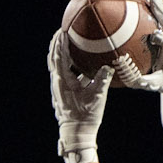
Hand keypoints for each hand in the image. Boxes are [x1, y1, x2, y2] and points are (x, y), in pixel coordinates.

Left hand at [47, 29, 113, 162]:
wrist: (75, 133)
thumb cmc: (85, 116)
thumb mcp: (97, 96)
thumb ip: (102, 79)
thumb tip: (109, 66)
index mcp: (62, 79)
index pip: (59, 55)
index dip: (61, 41)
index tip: (64, 29)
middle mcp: (57, 80)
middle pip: (53, 56)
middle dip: (57, 42)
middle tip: (63, 30)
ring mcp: (58, 86)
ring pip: (56, 64)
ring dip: (60, 52)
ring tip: (66, 41)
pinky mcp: (62, 90)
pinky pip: (62, 72)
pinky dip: (66, 63)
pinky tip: (74, 61)